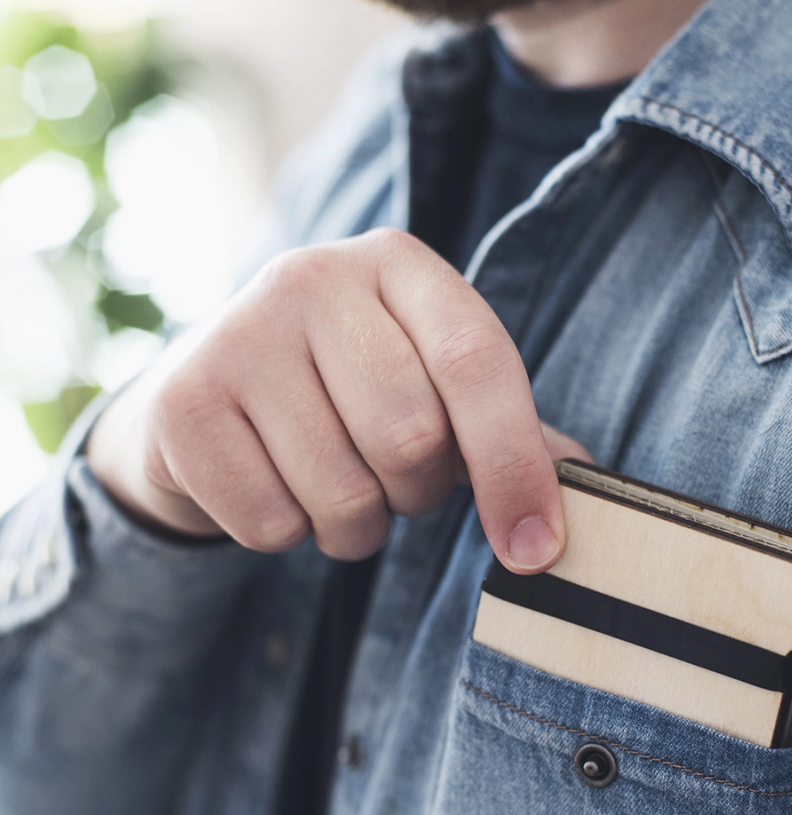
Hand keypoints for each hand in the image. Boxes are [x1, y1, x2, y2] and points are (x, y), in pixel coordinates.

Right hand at [86, 229, 590, 572]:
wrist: (213, 391)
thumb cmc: (347, 390)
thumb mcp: (429, 383)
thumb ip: (505, 427)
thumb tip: (585, 480)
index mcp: (397, 265)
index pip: (476, 363)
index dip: (514, 465)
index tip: (535, 549)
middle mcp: (312, 278)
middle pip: (410, 439)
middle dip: (415, 492)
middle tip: (392, 477)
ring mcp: (237, 335)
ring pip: (342, 494)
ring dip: (354, 525)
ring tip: (333, 482)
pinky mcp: (182, 403)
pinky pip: (271, 523)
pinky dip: (288, 533)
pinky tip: (274, 486)